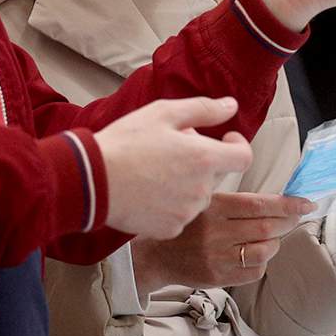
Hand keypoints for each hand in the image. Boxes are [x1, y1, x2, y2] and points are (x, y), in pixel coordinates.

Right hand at [95, 98, 254, 239]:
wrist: (92, 181)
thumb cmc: (126, 143)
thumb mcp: (163, 113)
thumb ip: (204, 109)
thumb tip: (231, 106)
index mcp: (204, 158)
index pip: (243, 157)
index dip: (237, 146)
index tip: (224, 139)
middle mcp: (201, 190)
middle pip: (215, 175)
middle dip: (201, 161)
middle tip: (169, 150)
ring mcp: (187, 213)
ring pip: (197, 196)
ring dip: (185, 183)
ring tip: (153, 171)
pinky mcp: (170, 229)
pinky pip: (179, 215)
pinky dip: (169, 204)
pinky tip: (147, 193)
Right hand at [131, 191, 312, 293]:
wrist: (155, 255)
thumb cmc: (186, 223)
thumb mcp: (204, 199)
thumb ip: (235, 198)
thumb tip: (276, 196)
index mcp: (214, 207)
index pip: (260, 205)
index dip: (288, 204)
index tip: (306, 203)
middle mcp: (217, 232)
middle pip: (268, 228)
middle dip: (288, 222)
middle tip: (294, 217)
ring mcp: (218, 257)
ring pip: (265, 251)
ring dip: (275, 243)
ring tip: (270, 237)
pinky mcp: (218, 277)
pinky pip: (255, 272)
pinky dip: (262, 262)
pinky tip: (253, 254)